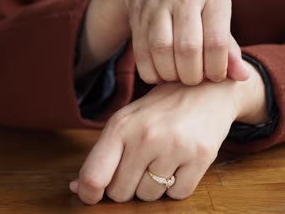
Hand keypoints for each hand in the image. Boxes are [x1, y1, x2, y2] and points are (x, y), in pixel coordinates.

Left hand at [69, 61, 266, 203]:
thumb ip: (103, 154)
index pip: (94, 176)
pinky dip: (177, 185)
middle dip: (127, 185)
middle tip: (140, 166)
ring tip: (163, 159)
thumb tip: (78, 188)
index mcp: (121, 126)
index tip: (94, 195)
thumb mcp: (127, 121)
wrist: (206, 89)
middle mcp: (145, 136)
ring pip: (149, 196)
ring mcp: (174, 147)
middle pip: (120, 193)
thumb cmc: (161, 108)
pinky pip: (178, 194)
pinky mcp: (200, 156)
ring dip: (154, 185)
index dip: (89, 193)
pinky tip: (180, 163)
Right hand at [76, 0, 248, 83]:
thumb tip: (244, 77)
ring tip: (177, 77)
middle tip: (194, 79)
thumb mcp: (216, 22)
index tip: (214, 76)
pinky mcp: (138, 17)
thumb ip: (229, 50)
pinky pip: (142, 55)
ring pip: (162, 50)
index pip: (217, 43)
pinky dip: (151, 73)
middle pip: (188, 49)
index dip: (216, 69)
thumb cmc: (195, 11)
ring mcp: (158, 4)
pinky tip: (160, 74)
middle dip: (192, 75)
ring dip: (170, 74)